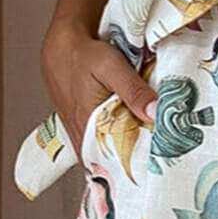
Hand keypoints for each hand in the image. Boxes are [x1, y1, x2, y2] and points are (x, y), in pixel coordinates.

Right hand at [40, 21, 157, 162]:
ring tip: (146, 154)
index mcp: (87, 126)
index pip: (111, 163)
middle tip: (155, 166)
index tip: (153, 174)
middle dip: (130, 164)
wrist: (62, 44)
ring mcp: (78, 129)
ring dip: (122, 153)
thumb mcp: (112, 68)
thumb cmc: (84, 55)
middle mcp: (80, 133)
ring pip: (103, 151)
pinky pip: (98, 140)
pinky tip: (128, 136)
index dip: (131, 171)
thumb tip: (155, 114)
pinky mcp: (80, 122)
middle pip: (108, 161)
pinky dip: (112, 141)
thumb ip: (133, 91)